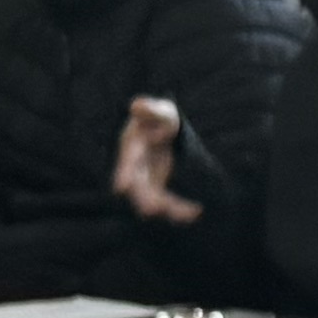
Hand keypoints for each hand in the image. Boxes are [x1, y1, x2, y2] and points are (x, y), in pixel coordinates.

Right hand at [111, 96, 197, 224]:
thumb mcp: (160, 111)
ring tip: (192, 213)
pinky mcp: (157, 189)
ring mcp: (145, 181)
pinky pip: (166, 203)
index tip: (121, 187)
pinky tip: (196, 212)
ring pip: (153, 200)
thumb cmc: (160, 118)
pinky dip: (179, 210)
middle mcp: (134, 168)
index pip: (127, 161)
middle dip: (144, 199)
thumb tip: (136, 105)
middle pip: (137, 187)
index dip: (123, 173)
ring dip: (169, 208)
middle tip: (154, 209)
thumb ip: (150, 110)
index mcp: (132, 146)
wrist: (163, 130)